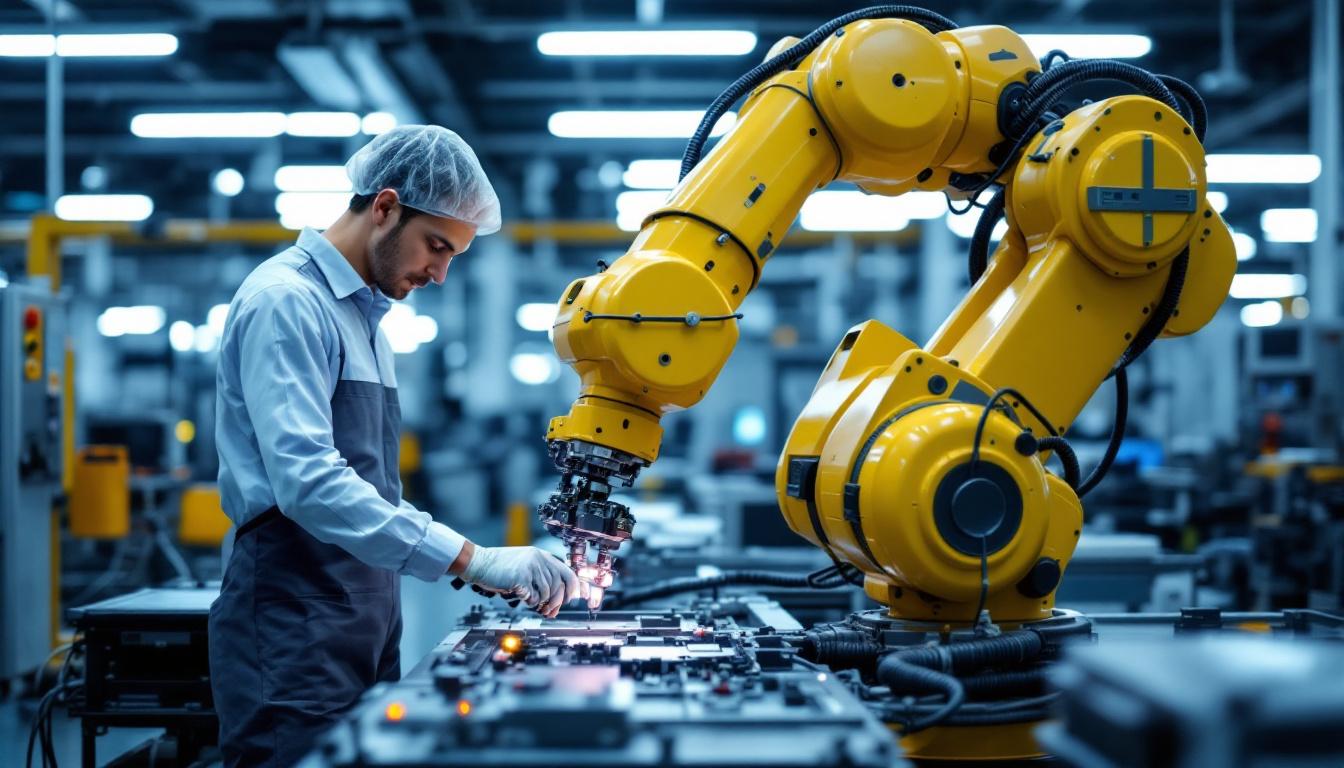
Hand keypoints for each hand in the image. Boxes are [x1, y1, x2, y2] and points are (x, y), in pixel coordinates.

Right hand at [461, 546, 579, 617]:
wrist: (479, 564)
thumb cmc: (502, 570)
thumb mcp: (526, 569)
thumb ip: (542, 580)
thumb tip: (557, 604)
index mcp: (543, 556)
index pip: (568, 573)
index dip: (576, 588)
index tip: (579, 599)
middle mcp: (539, 559)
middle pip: (560, 585)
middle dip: (557, 602)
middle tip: (550, 611)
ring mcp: (530, 567)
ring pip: (547, 592)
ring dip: (541, 603)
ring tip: (533, 603)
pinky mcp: (521, 576)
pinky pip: (533, 596)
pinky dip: (530, 601)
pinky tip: (522, 597)